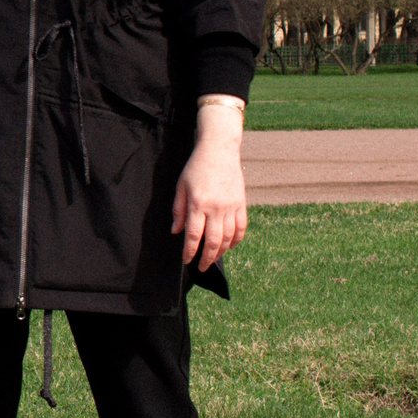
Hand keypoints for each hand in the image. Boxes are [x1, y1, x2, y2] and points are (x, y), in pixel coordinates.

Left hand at [171, 106, 246, 270]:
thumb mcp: (181, 186)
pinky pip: (241, 227)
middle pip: (213, 241)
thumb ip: (178, 210)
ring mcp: (231, 206)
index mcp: (198, 204)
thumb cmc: (196, 167)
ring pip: (229, 237)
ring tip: (213, 258)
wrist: (219, 150)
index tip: (186, 260)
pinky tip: (230, 246)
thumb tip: (175, 232)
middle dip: (207, 258)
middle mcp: (216, 208)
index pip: (193, 235)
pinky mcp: (241, 203)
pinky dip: (236, 240)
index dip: (189, 251)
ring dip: (221, 252)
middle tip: (201, 267)